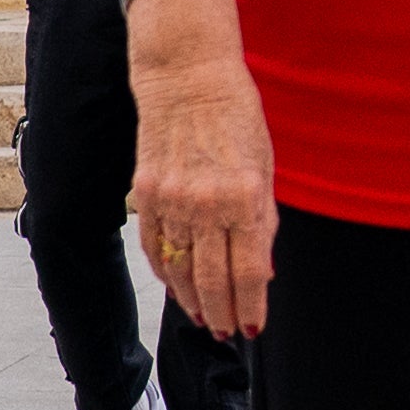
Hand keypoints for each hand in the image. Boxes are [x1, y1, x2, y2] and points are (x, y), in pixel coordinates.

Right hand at [128, 7, 279, 338]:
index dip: (250, 308)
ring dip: (193, 302)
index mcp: (244, 196)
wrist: (187, 76)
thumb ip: (263, 221)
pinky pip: (155, 247)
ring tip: (204, 319)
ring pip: (180, 271)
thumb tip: (262, 272)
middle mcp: (206, 203)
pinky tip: (177, 288)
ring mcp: (171, 200)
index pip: (248, 272)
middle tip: (226, 334)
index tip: (253, 328)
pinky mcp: (146, 193)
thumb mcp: (264, 166)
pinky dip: (166, 273)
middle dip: (221, 316)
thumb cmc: (235, 114)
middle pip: (212, 281)